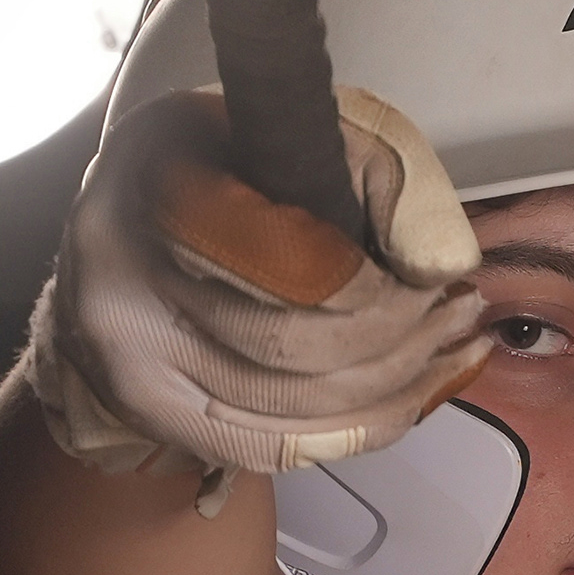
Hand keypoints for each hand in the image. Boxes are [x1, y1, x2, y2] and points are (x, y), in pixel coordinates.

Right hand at [24, 86, 489, 493]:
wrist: (113, 242)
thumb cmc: (209, 173)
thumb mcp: (287, 126)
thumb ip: (373, 168)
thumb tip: (441, 258)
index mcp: (159, 181)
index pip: (292, 268)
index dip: (382, 291)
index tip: (441, 280)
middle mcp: (124, 281)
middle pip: (296, 345)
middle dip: (403, 340)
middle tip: (460, 313)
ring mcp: (132, 364)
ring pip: (293, 409)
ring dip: (396, 388)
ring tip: (451, 351)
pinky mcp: (154, 418)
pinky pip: (276, 448)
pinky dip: (358, 430)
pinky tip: (410, 399)